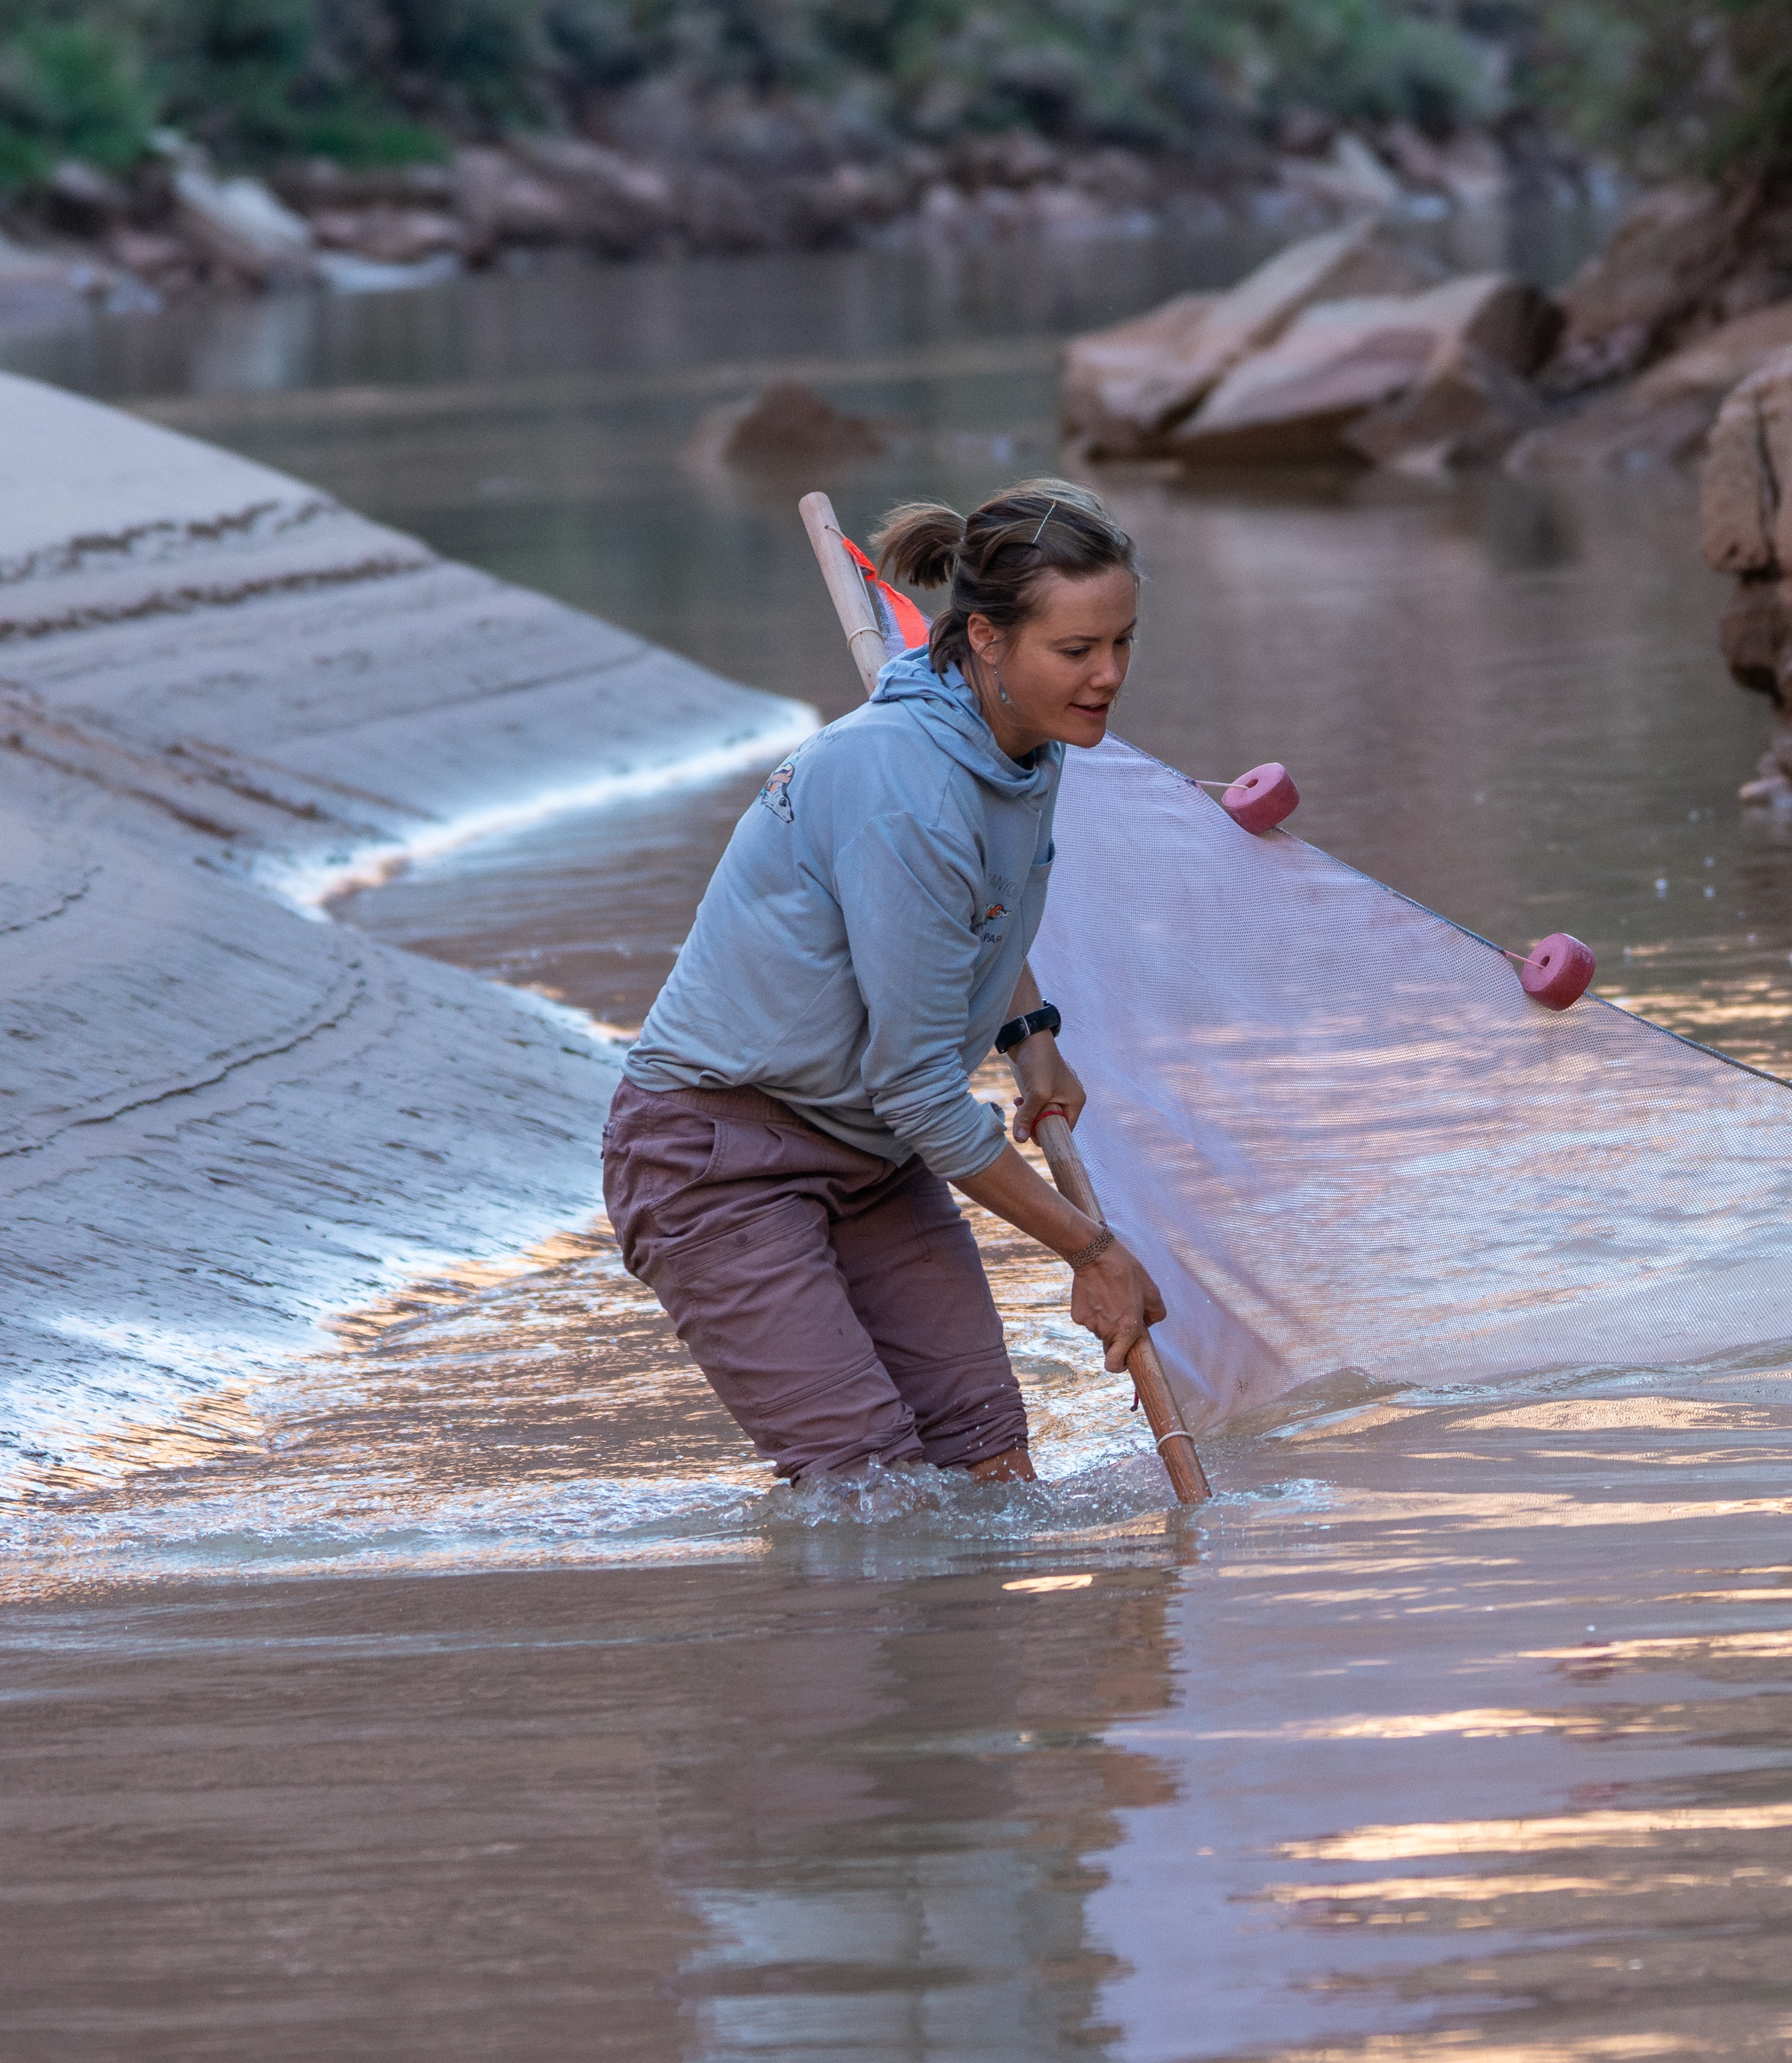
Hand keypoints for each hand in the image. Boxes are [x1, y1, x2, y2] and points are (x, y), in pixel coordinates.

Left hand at [1009, 1033, 1084, 1143]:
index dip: (1049, 1135)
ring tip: (1019, 1109)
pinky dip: (1028, 1104)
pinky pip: (1038, 1101)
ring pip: (1043, 1111)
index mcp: (1076, 1100)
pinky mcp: (1045, 1084)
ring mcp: (1057, 1089)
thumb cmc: (1040, 1065)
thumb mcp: (1036, 1094)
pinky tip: (1018, 1101)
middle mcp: (1070, 1096)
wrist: (1029, 1038)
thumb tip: (1020, 1139)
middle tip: (1023, 1122)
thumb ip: (1028, 1117)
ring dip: (1030, 1113)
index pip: (1066, 1128)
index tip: (1031, 1137)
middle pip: (1053, 1121)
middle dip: (1036, 1123)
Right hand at [1070, 1239, 1165, 1372]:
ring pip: (1099, 1331)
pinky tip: (1097, 1295)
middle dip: (1117, 1336)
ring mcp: (1090, 1323)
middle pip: (1110, 1345)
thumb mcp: (1152, 1290)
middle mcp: (1107, 1330)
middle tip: (1121, 1314)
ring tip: (1109, 1298)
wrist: (1095, 1255)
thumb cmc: (1126, 1272)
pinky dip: (1093, 1312)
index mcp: (1127, 1329)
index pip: (1115, 1364)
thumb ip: (1156, 1313)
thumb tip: (1149, 1323)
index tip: (1123, 1360)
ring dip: (1105, 1321)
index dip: (1120, 1365)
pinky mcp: (1077, 1315)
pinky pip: (1088, 1320)